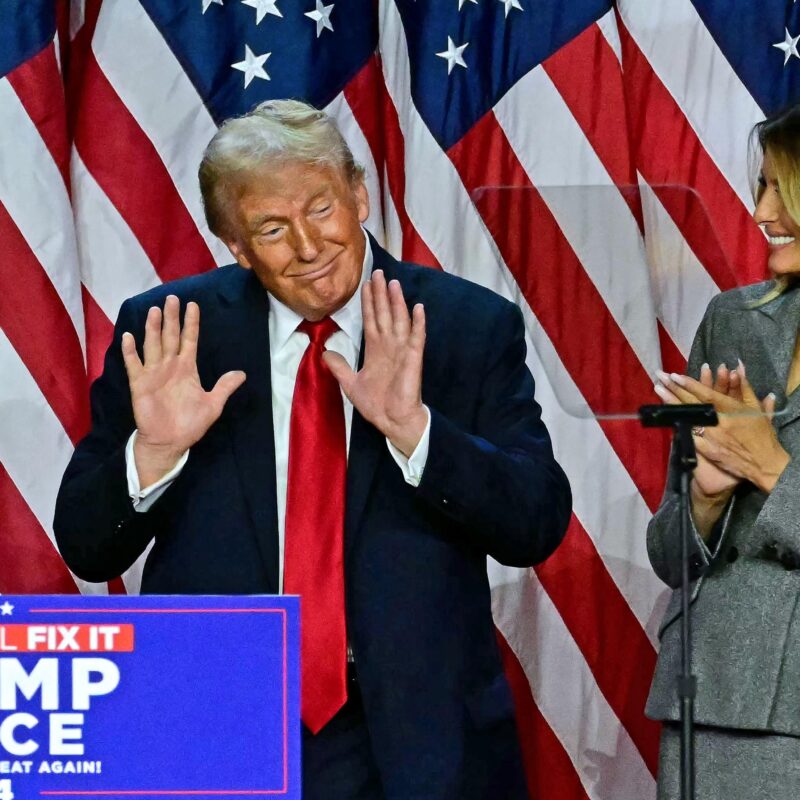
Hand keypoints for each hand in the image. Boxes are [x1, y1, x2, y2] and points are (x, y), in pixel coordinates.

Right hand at [122, 295, 245, 487]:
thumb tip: (242, 374)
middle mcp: (170, 366)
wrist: (169, 442)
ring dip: (152, 328)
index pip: (190, 340)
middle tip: (171, 297)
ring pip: (153, 344)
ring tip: (154, 310)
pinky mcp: (140, 384)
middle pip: (170, 336)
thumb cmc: (190, 424)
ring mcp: (154, 373)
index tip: (193, 305)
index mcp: (187, 369)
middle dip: (171, 318)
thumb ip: (224, 387)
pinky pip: (134, 364)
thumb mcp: (213, 405)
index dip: (191, 323)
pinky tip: (127, 335)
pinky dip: (130, 351)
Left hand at [323, 270, 426, 456]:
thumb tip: (325, 353)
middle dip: (380, 294)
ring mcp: (402, 350)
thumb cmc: (376, 404)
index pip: (371, 319)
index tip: (365, 284)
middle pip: (384, 314)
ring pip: (399, 320)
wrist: (392, 420)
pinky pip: (416, 338)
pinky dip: (417, 323)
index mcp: (376, 349)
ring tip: (393, 283)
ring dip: (397, 302)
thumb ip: (339, 367)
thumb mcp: (351, 384)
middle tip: (378, 273)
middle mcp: (389, 346)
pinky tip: (418, 308)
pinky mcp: (412, 359)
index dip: (368, 302)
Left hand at [657, 361, 788, 493]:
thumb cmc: (761, 435)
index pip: (706, 394)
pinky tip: (664, 416)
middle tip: (660, 377)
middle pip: (692, 403)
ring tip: (658, 391)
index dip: (690, 384)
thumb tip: (738, 367)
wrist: (764, 464)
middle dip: (674, 388)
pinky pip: (689, 436)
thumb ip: (745, 388)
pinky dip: (677, 425)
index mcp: (731, 410)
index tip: (675, 375)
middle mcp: (719, 422)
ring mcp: (711, 437)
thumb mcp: (756, 409)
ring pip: (687, 417)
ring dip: (671, 404)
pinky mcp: (706, 450)